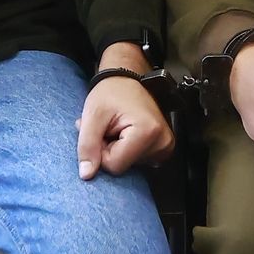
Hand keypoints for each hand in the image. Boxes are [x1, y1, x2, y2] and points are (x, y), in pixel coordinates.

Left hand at [77, 43, 173, 178]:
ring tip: (117, 128)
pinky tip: (125, 133)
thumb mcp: (92, 116)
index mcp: (147, 132)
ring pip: (130, 164)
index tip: (103, 130)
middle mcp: (162, 141)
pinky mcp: (164, 147)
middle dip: (109, 149)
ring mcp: (166, 145)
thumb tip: (87, 175)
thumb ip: (87, 146)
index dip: (101, 150)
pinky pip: (139, 160)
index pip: (115, 165)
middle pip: (124, 165)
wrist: (126, 78)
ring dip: (117, 149)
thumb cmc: (110, 92)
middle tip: (109, 127)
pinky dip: (127, 150)